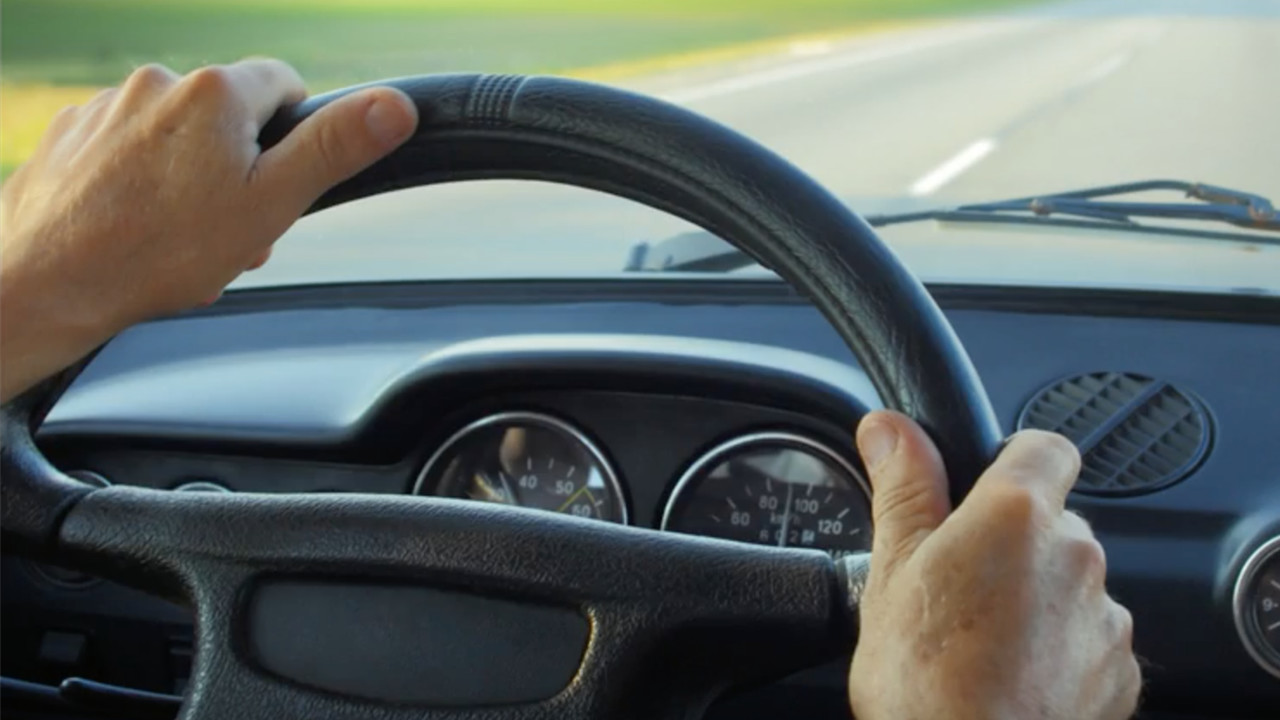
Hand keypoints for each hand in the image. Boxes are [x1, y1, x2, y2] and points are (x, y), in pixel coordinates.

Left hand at [0, 60, 417, 401]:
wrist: (46, 282)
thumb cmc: (158, 251)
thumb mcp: (271, 204)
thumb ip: (334, 148)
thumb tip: (396, 105)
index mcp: (215, 93)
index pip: (284, 86)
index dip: (292, 139)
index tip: (277, 182)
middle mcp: (158, 84)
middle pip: (229, 119)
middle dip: (240, 171)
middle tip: (231, 230)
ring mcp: (106, 108)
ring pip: (177, 139)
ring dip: (190, 181)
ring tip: (178, 239)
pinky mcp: (70, 137)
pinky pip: (127, 152)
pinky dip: (139, 185)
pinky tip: (135, 229)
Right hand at [848, 411, 1140, 719]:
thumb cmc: (924, 684)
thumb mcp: (891, 571)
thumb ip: (903, 488)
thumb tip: (891, 430)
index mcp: (1017, 515)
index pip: (1044, 445)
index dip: (1012, 459)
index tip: (982, 487)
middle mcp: (1076, 556)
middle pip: (1052, 520)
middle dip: (1012, 542)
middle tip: (958, 583)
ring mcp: (1104, 618)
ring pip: (1069, 582)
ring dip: (1036, 597)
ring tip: (980, 641)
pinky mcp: (1121, 673)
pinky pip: (1090, 638)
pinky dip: (1058, 649)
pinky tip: (1011, 675)